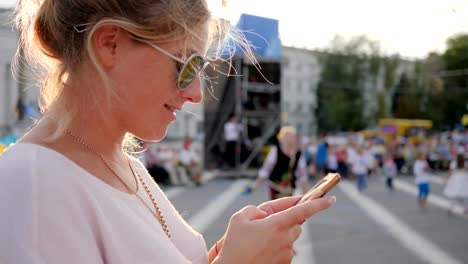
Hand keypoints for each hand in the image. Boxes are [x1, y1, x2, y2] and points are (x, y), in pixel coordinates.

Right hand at [215, 196, 335, 263]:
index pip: (303, 211)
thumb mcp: (239, 218)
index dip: (319, 203)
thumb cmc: (234, 244)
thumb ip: (256, 209)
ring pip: (290, 238)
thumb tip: (267, 214)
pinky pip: (286, 250)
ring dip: (280, 235)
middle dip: (285, 221)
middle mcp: (285, 239)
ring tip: (259, 240)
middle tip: (266, 224)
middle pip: (296, 224)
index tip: (331, 199)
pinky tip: (262, 251)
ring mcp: (286, 253)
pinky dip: (277, 247)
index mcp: (277, 224)